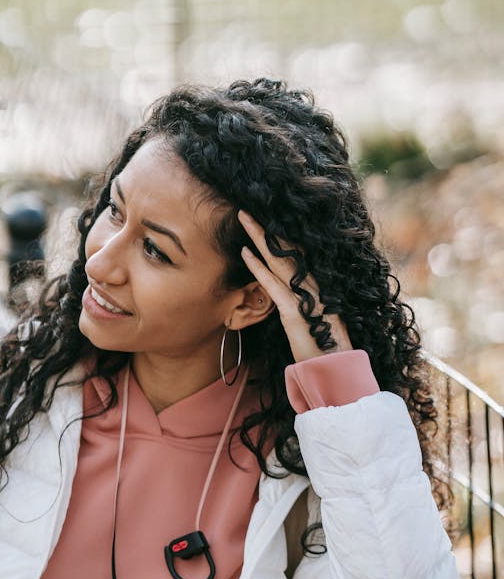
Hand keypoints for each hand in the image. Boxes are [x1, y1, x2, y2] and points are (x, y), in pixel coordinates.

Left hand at [237, 210, 352, 363]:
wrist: (334, 371)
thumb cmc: (322, 348)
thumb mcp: (312, 320)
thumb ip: (303, 302)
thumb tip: (290, 293)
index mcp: (317, 285)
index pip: (297, 253)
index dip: (280, 234)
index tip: (265, 216)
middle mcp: (313, 285)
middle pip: (286, 250)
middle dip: (266, 228)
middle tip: (247, 208)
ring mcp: (305, 297)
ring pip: (279, 260)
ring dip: (259, 237)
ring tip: (243, 218)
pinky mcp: (295, 312)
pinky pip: (274, 285)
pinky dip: (258, 268)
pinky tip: (244, 252)